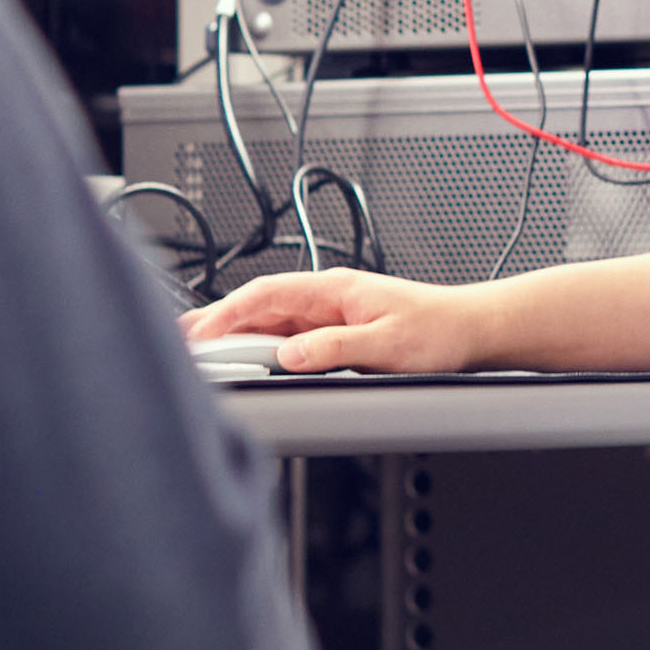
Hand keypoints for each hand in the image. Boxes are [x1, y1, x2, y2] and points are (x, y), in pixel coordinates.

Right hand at [179, 269, 493, 373]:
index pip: (268, 294)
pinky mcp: (337, 332)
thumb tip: (290, 355)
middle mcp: (329, 298)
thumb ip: (335, 347)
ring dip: (236, 335)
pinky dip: (262, 347)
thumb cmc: (439, 329)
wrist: (471, 330)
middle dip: (217, 322)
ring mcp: (330, 314)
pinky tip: (245, 360)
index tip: (197, 333)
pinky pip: (289, 337)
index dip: (227, 313)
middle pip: (260, 306)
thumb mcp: (387, 344)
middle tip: (178, 343)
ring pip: (271, 322)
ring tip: (199, 353)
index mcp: (336, 289)